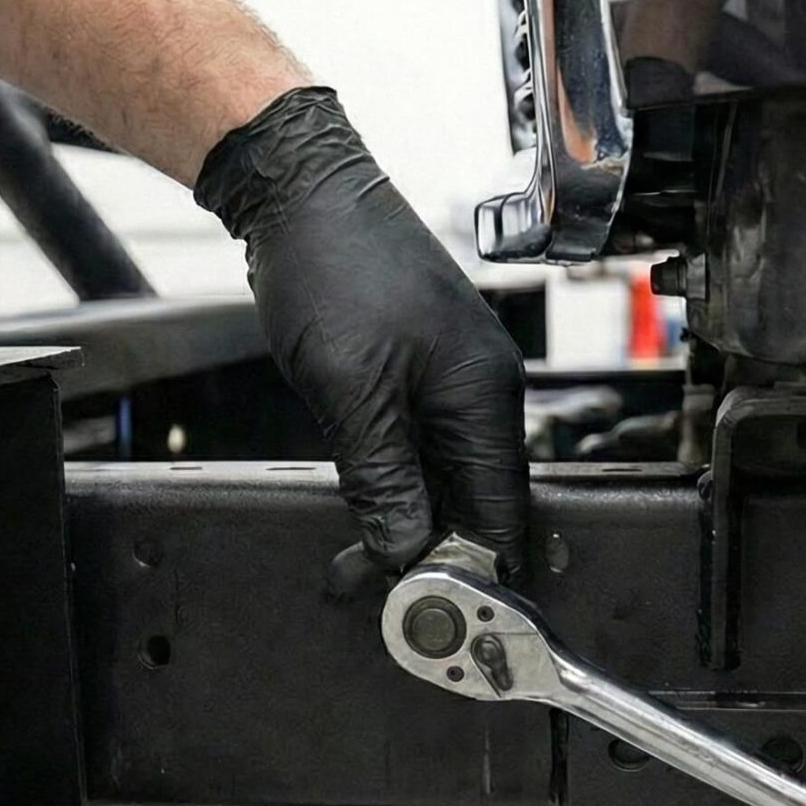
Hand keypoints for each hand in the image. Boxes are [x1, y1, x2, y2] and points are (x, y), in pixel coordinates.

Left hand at [195, 87, 528, 585]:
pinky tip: (360, 511)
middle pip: (477, 505)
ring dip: (405, 525)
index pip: (504, 513)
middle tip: (370, 592)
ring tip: (351, 564)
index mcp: (483, 397)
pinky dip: (393, 487)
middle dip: (429, 556)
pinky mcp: (421, 376)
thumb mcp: (349, 391)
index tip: (435, 613)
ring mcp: (454, 383)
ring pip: (445, 483)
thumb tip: (405, 550)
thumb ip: (382, 479)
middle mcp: (482, 393)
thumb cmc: (332, 267)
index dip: (473, 571)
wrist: (301, 193)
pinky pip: (421, 451)